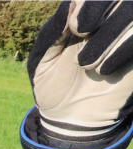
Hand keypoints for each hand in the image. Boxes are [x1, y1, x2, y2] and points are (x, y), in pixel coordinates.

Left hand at [29, 0, 132, 138]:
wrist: (70, 119)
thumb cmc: (52, 86)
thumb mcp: (42, 60)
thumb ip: (52, 32)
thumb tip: (71, 3)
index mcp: (82, 16)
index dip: (91, 4)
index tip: (75, 27)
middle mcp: (108, 21)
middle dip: (100, 11)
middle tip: (81, 34)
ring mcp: (126, 36)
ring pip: (132, 13)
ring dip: (110, 34)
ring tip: (87, 64)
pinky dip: (125, 48)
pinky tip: (105, 69)